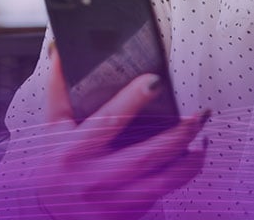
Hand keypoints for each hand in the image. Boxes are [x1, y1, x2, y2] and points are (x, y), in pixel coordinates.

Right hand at [31, 47, 208, 218]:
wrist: (50, 215)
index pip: (107, 121)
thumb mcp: (53, 126)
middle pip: (144, 156)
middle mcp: (95, 177)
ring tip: (203, 137)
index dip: (132, 100)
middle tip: (198, 114)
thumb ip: (58, 88)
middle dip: (177, 135)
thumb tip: (60, 50)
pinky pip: (164, 192)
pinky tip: (193, 155)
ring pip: (162, 181)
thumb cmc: (56, 163)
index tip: (155, 81)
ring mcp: (114, 199)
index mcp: (74, 150)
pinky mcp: (129, 212)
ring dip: (189, 159)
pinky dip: (184, 174)